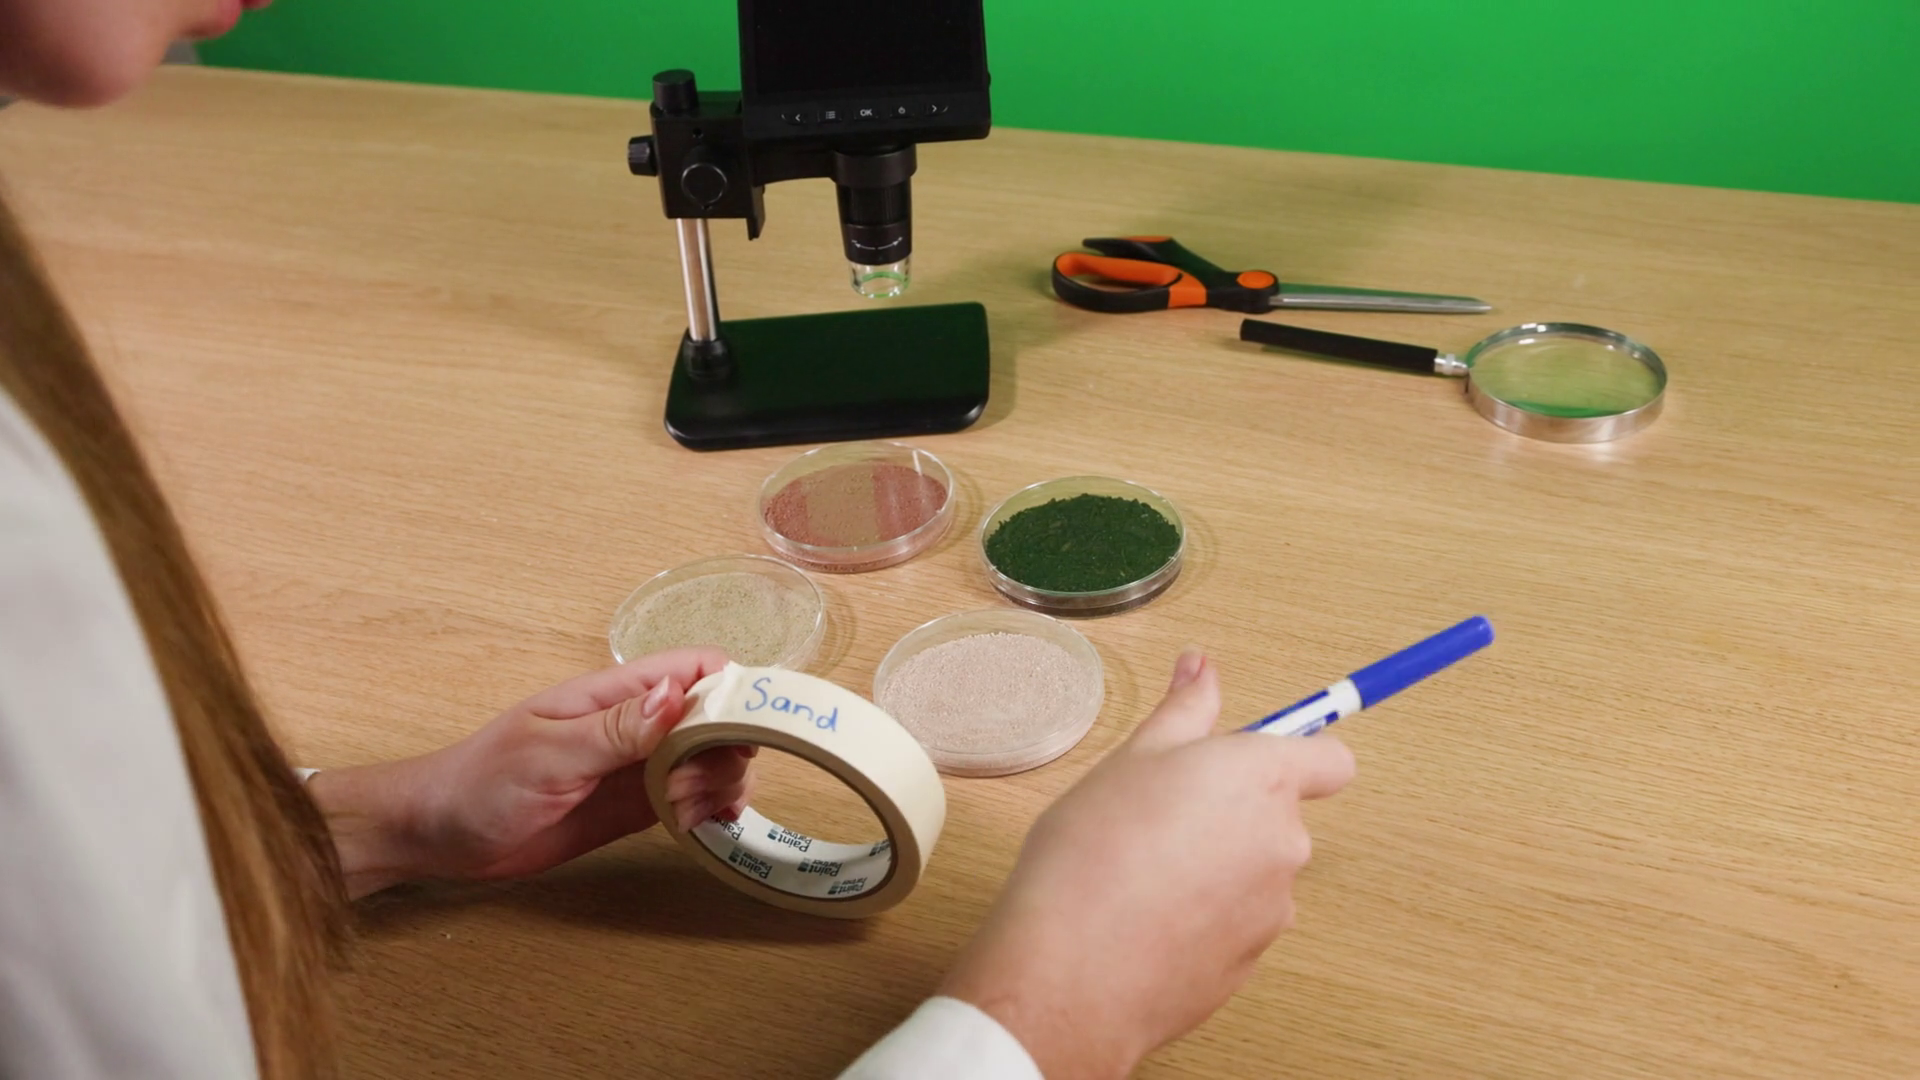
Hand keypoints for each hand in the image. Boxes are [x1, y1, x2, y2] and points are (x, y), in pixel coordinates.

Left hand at [311, 647, 753, 897]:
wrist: (438, 836)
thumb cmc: (481, 783)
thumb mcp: (549, 754)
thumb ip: (617, 728)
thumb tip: (679, 693)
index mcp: (615, 694)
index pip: (697, 669)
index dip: (734, 691)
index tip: (746, 731)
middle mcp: (638, 725)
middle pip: (718, 718)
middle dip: (729, 750)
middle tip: (699, 788)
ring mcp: (640, 766)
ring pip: (713, 761)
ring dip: (721, 785)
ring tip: (691, 813)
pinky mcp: (637, 807)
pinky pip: (693, 800)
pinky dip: (711, 812)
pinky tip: (703, 828)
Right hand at [940, 649, 1355, 1077]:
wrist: (1073, 970)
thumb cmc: (1094, 853)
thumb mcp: (1131, 758)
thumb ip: (1183, 711)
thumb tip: (1202, 666)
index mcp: (1262, 778)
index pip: (1331, 760)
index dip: (1298, 756)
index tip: (1249, 759)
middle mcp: (1284, 842)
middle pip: (1280, 815)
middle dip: (1230, 812)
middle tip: (1157, 813)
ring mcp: (1273, 910)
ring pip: (1254, 872)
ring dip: (1214, 866)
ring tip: (1140, 870)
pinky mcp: (1251, 963)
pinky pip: (1234, 923)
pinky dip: (1202, 916)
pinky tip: (1145, 917)